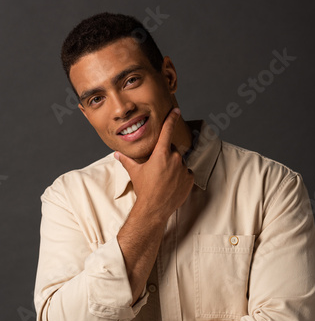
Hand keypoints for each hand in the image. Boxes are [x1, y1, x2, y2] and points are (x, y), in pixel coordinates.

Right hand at [115, 108, 193, 222]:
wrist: (154, 209)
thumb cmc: (144, 190)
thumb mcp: (135, 173)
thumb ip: (127, 160)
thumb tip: (117, 154)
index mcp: (161, 154)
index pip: (167, 131)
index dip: (171, 119)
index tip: (176, 111)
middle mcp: (175, 159)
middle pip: (173, 150)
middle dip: (167, 156)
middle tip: (158, 169)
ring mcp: (184, 169)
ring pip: (180, 162)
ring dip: (174, 167)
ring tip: (164, 179)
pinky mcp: (190, 179)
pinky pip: (186, 173)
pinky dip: (181, 176)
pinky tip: (172, 184)